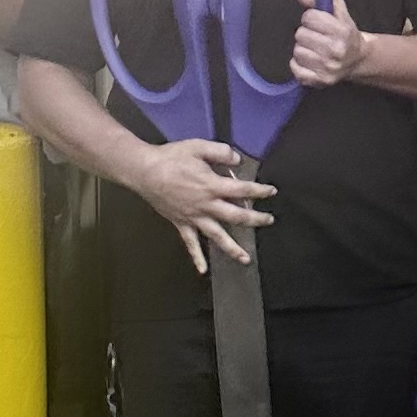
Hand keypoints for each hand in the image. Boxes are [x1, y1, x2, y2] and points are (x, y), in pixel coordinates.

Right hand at [127, 138, 275, 273]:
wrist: (144, 171)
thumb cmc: (171, 157)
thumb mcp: (198, 146)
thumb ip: (220, 152)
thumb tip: (238, 160)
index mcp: (212, 185)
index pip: (242, 191)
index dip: (259, 191)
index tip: (271, 192)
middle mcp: (206, 205)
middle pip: (236, 217)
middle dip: (255, 220)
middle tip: (269, 221)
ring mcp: (194, 217)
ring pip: (217, 236)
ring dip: (232, 248)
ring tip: (245, 259)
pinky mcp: (181, 223)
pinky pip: (190, 243)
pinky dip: (197, 257)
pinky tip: (203, 270)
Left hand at [289, 0, 368, 87]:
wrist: (357, 60)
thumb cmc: (346, 34)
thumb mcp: (336, 11)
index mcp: (342, 31)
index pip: (309, 17)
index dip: (311, 17)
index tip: (319, 22)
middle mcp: (336, 51)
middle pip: (301, 34)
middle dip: (307, 33)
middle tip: (318, 37)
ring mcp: (327, 68)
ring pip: (297, 51)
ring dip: (303, 48)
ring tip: (316, 49)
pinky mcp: (319, 81)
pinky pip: (295, 68)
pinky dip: (299, 64)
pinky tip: (311, 61)